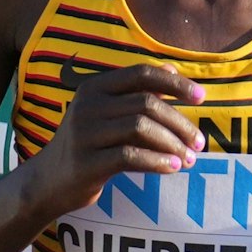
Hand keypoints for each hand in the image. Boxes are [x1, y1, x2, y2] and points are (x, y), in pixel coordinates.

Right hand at [22, 63, 203, 215]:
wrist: (49, 181)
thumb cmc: (89, 143)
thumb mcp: (108, 113)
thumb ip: (138, 93)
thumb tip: (173, 70)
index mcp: (94, 87)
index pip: (141, 73)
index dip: (175, 83)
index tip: (202, 97)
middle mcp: (86, 105)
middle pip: (147, 104)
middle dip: (180, 123)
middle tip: (199, 143)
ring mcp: (83, 133)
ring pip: (141, 128)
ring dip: (172, 144)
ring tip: (189, 159)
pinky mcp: (85, 162)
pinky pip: (130, 157)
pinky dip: (157, 161)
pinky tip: (173, 168)